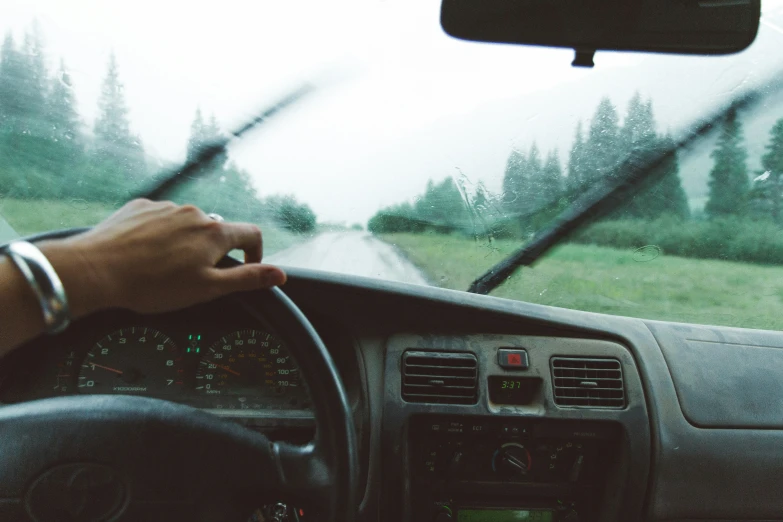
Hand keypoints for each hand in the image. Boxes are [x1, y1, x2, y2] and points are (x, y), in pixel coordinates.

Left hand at [39, 199, 285, 315]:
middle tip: (194, 277)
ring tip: (163, 267)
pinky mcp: (140, 207)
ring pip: (188, 224)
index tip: (246, 268)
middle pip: (217, 230)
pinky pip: (161, 219)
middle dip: (213, 251)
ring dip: (185, 242)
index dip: (255, 253)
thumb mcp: (207, 289)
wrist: (96, 270)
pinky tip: (145, 253)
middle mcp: (194, 213)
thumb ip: (246, 278)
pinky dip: (161, 234)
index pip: (251, 234)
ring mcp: (165, 207)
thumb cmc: (151, 285)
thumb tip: (280, 274)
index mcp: (214, 233)